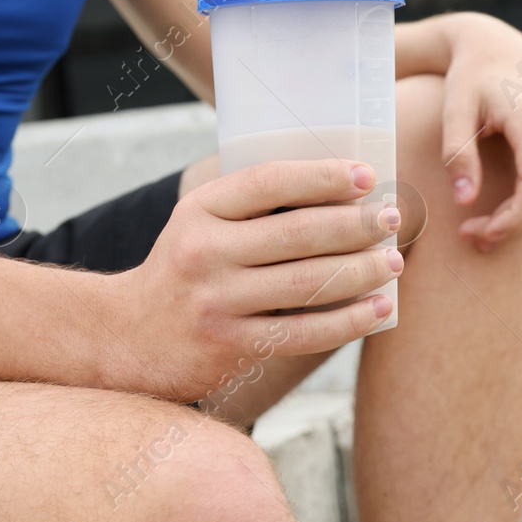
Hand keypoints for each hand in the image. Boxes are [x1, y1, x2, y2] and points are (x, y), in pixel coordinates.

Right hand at [101, 158, 402, 401]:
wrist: (127, 338)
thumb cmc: (185, 270)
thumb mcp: (200, 223)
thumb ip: (251, 207)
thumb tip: (339, 191)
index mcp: (200, 210)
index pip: (268, 182)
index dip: (322, 176)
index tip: (366, 175)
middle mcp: (205, 252)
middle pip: (296, 233)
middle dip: (355, 224)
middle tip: (393, 217)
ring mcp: (216, 301)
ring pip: (306, 283)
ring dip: (360, 271)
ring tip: (394, 261)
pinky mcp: (230, 346)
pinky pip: (303, 332)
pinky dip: (348, 321)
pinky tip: (378, 309)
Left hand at [437, 12, 521, 252]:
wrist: (497, 46)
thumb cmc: (470, 78)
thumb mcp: (455, 111)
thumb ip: (458, 154)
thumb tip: (465, 201)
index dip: (513, 219)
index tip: (480, 234)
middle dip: (513, 225)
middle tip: (472, 237)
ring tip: (485, 229)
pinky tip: (505, 210)